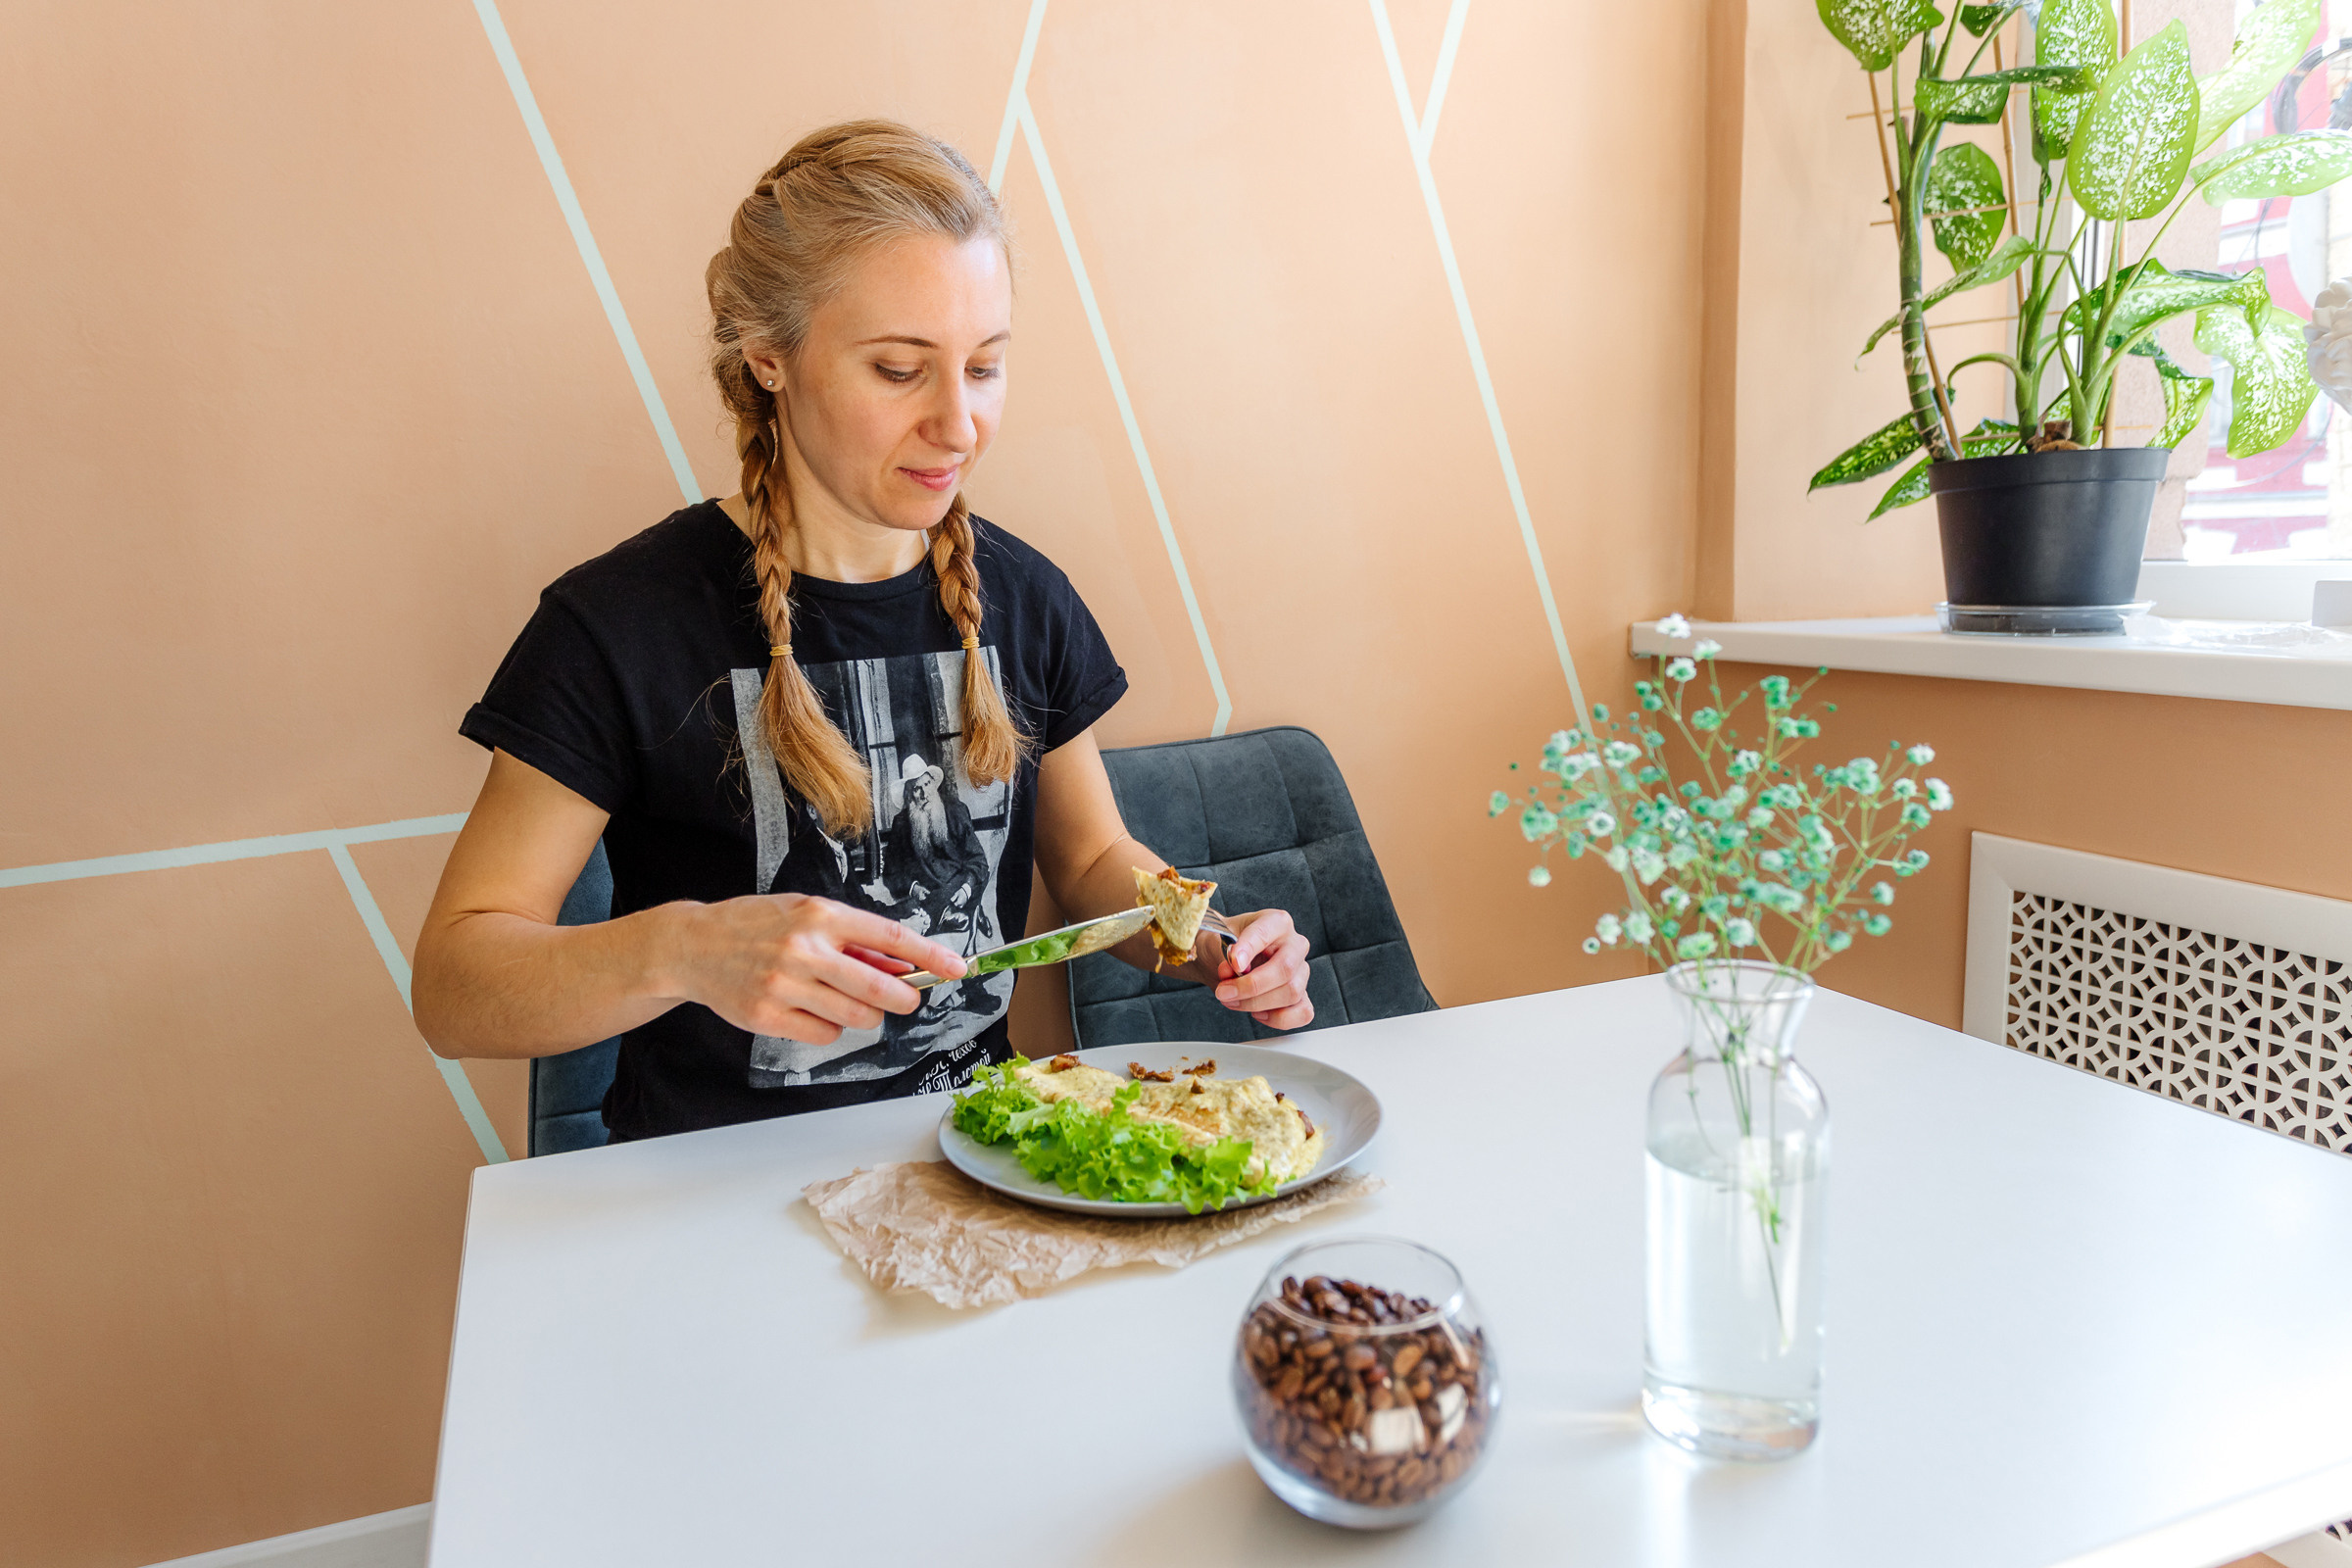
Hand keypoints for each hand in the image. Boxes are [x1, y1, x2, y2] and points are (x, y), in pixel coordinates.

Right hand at [672, 893, 966, 1044]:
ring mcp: (785, 985)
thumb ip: (853, 939)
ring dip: (863, 1014)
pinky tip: (810, 1010)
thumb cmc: (756, 925)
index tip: (956, 968)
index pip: (890, 937)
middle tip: (907, 999)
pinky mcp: (768, 1016)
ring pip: (856, 1017)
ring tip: (840, 998)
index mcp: (820, 915)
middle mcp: (804, 948)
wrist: (693, 945)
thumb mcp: (806, 914)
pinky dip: (829, 1028)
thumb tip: (902, 964)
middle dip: (904, 998)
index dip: (929, 955)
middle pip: (879, 988)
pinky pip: (825, 1035)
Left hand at [1210, 909, 1312, 1030]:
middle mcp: (1295, 944)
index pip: (1265, 933)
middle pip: (1285, 969)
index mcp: (1276, 922)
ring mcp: (1301, 971)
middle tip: (1223, 992)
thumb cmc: (1223, 947)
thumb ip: (1225, 952)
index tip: (1232, 964)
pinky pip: (1302, 1012)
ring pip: (1292, 993)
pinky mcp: (1302, 995)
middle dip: (1251, 986)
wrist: (1222, 962)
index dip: (1249, 949)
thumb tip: (1236, 969)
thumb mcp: (1216, 942)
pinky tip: (1257, 1013)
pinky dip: (1278, 1018)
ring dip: (1257, 1003)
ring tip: (1232, 1000)